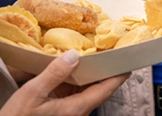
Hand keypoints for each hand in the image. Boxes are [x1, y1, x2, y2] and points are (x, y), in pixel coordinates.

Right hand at [0, 50, 127, 115]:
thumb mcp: (32, 93)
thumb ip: (54, 73)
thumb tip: (74, 55)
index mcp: (76, 109)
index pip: (105, 89)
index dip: (118, 75)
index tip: (128, 62)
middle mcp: (77, 115)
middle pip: (96, 90)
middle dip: (99, 71)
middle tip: (102, 51)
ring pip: (83, 94)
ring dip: (82, 78)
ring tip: (81, 58)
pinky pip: (72, 99)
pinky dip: (70, 85)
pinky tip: (61, 75)